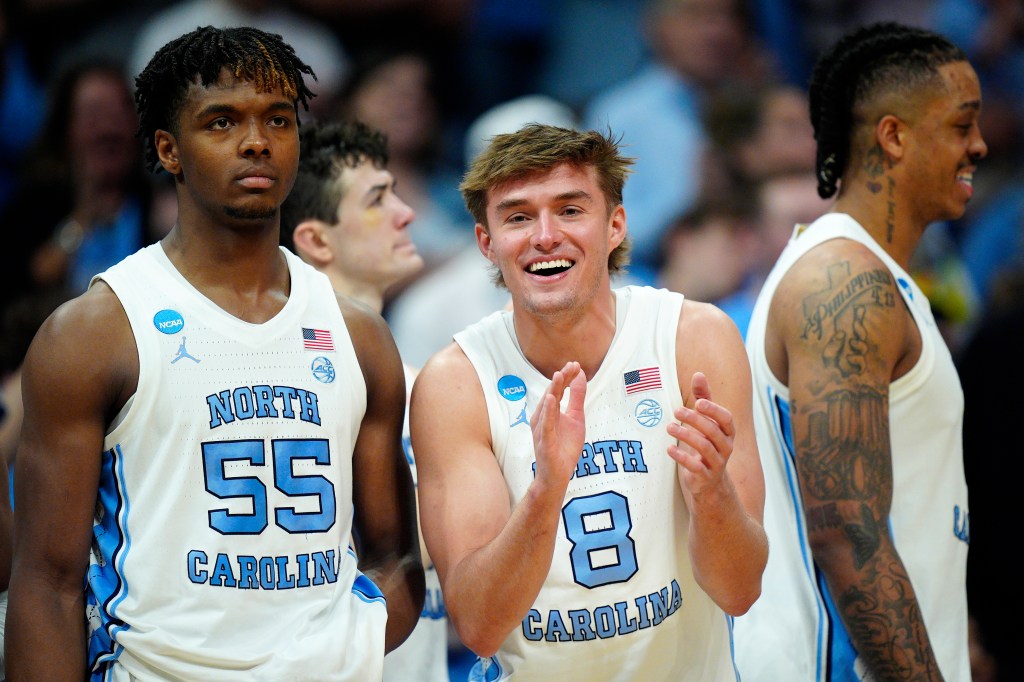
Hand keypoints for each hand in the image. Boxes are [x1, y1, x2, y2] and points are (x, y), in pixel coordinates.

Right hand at [530, 362, 586, 489]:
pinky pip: (545, 425)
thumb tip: (581, 376)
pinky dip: (548, 411)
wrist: (558, 476)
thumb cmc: (564, 447)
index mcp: (549, 411)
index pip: (557, 389)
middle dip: (561, 379)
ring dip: (553, 390)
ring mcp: (541, 429)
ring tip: (560, 375)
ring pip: (547, 406)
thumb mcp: (576, 418)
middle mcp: (541, 417)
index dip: (566, 377)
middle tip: (571, 365)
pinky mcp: (544, 442)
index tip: (576, 364)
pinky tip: (551, 399)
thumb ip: (577, 398)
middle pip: (551, 394)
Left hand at [667, 372, 734, 495]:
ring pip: (705, 447)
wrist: (711, 483)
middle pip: (713, 431)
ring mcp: (717, 462)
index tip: (698, 402)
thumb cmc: (708, 444)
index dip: (713, 410)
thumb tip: (699, 374)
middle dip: (695, 420)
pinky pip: (696, 467)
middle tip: (676, 411)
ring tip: (669, 427)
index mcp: (727, 432)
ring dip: (686, 435)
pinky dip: (682, 458)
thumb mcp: (706, 421)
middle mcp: (726, 446)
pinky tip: (669, 449)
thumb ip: (703, 399)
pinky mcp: (705, 477)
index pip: (726, 418)